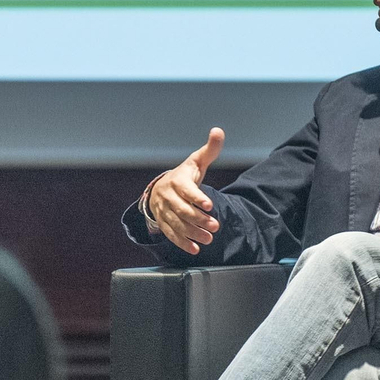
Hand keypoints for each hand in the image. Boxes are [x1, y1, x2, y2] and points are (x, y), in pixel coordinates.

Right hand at [146, 127, 225, 254]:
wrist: (160, 189)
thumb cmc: (184, 175)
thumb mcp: (196, 161)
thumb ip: (210, 149)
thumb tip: (218, 131)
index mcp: (177, 181)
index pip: (186, 190)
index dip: (197, 198)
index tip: (209, 205)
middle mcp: (168, 197)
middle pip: (183, 210)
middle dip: (199, 219)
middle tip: (215, 226)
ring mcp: (164, 211)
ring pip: (177, 224)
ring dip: (193, 233)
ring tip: (209, 239)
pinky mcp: (163, 223)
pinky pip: (171, 234)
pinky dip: (183, 243)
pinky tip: (195, 249)